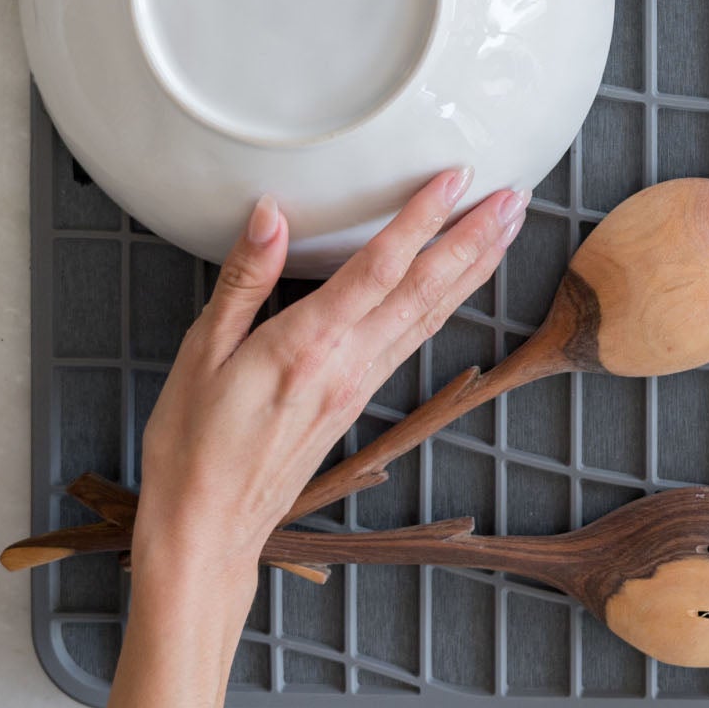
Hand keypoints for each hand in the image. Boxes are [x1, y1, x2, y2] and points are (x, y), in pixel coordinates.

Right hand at [131, 170, 527, 602]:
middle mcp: (348, 362)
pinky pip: (417, 338)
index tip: (456, 179)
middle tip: (516, 195)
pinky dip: (448, 302)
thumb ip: (243, 278)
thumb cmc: (192, 442)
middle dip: (475, 237)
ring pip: (433, 313)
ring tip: (508, 227)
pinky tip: (464, 282)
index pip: (380, 267)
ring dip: (475, 266)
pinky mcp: (362, 397)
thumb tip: (269, 213)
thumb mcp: (199, 353)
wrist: (209, 528)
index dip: (422, 219)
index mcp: (307, 344)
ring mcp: (361, 381)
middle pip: (427, 288)